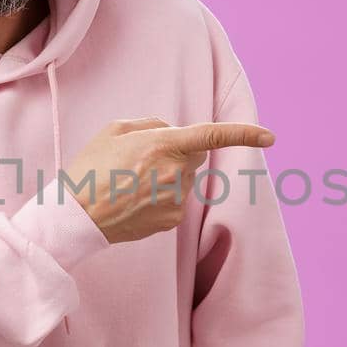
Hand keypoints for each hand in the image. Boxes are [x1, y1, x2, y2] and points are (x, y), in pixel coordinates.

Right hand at [63, 117, 275, 244]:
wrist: (77, 216)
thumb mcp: (115, 130)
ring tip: (132, 182)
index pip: (213, 136)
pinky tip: (135, 199)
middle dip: (180, 152)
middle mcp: (177, 172)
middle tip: (143, 159)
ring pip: (185, 179)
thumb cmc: (91, 168)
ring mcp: (177, 199)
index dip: (245, 134)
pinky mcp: (172, 219)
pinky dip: (162, 197)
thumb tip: (171, 134)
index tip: (269, 137)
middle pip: (195, 156)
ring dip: (169, 176)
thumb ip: (152, 126)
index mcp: (164, 145)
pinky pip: (176, 200)